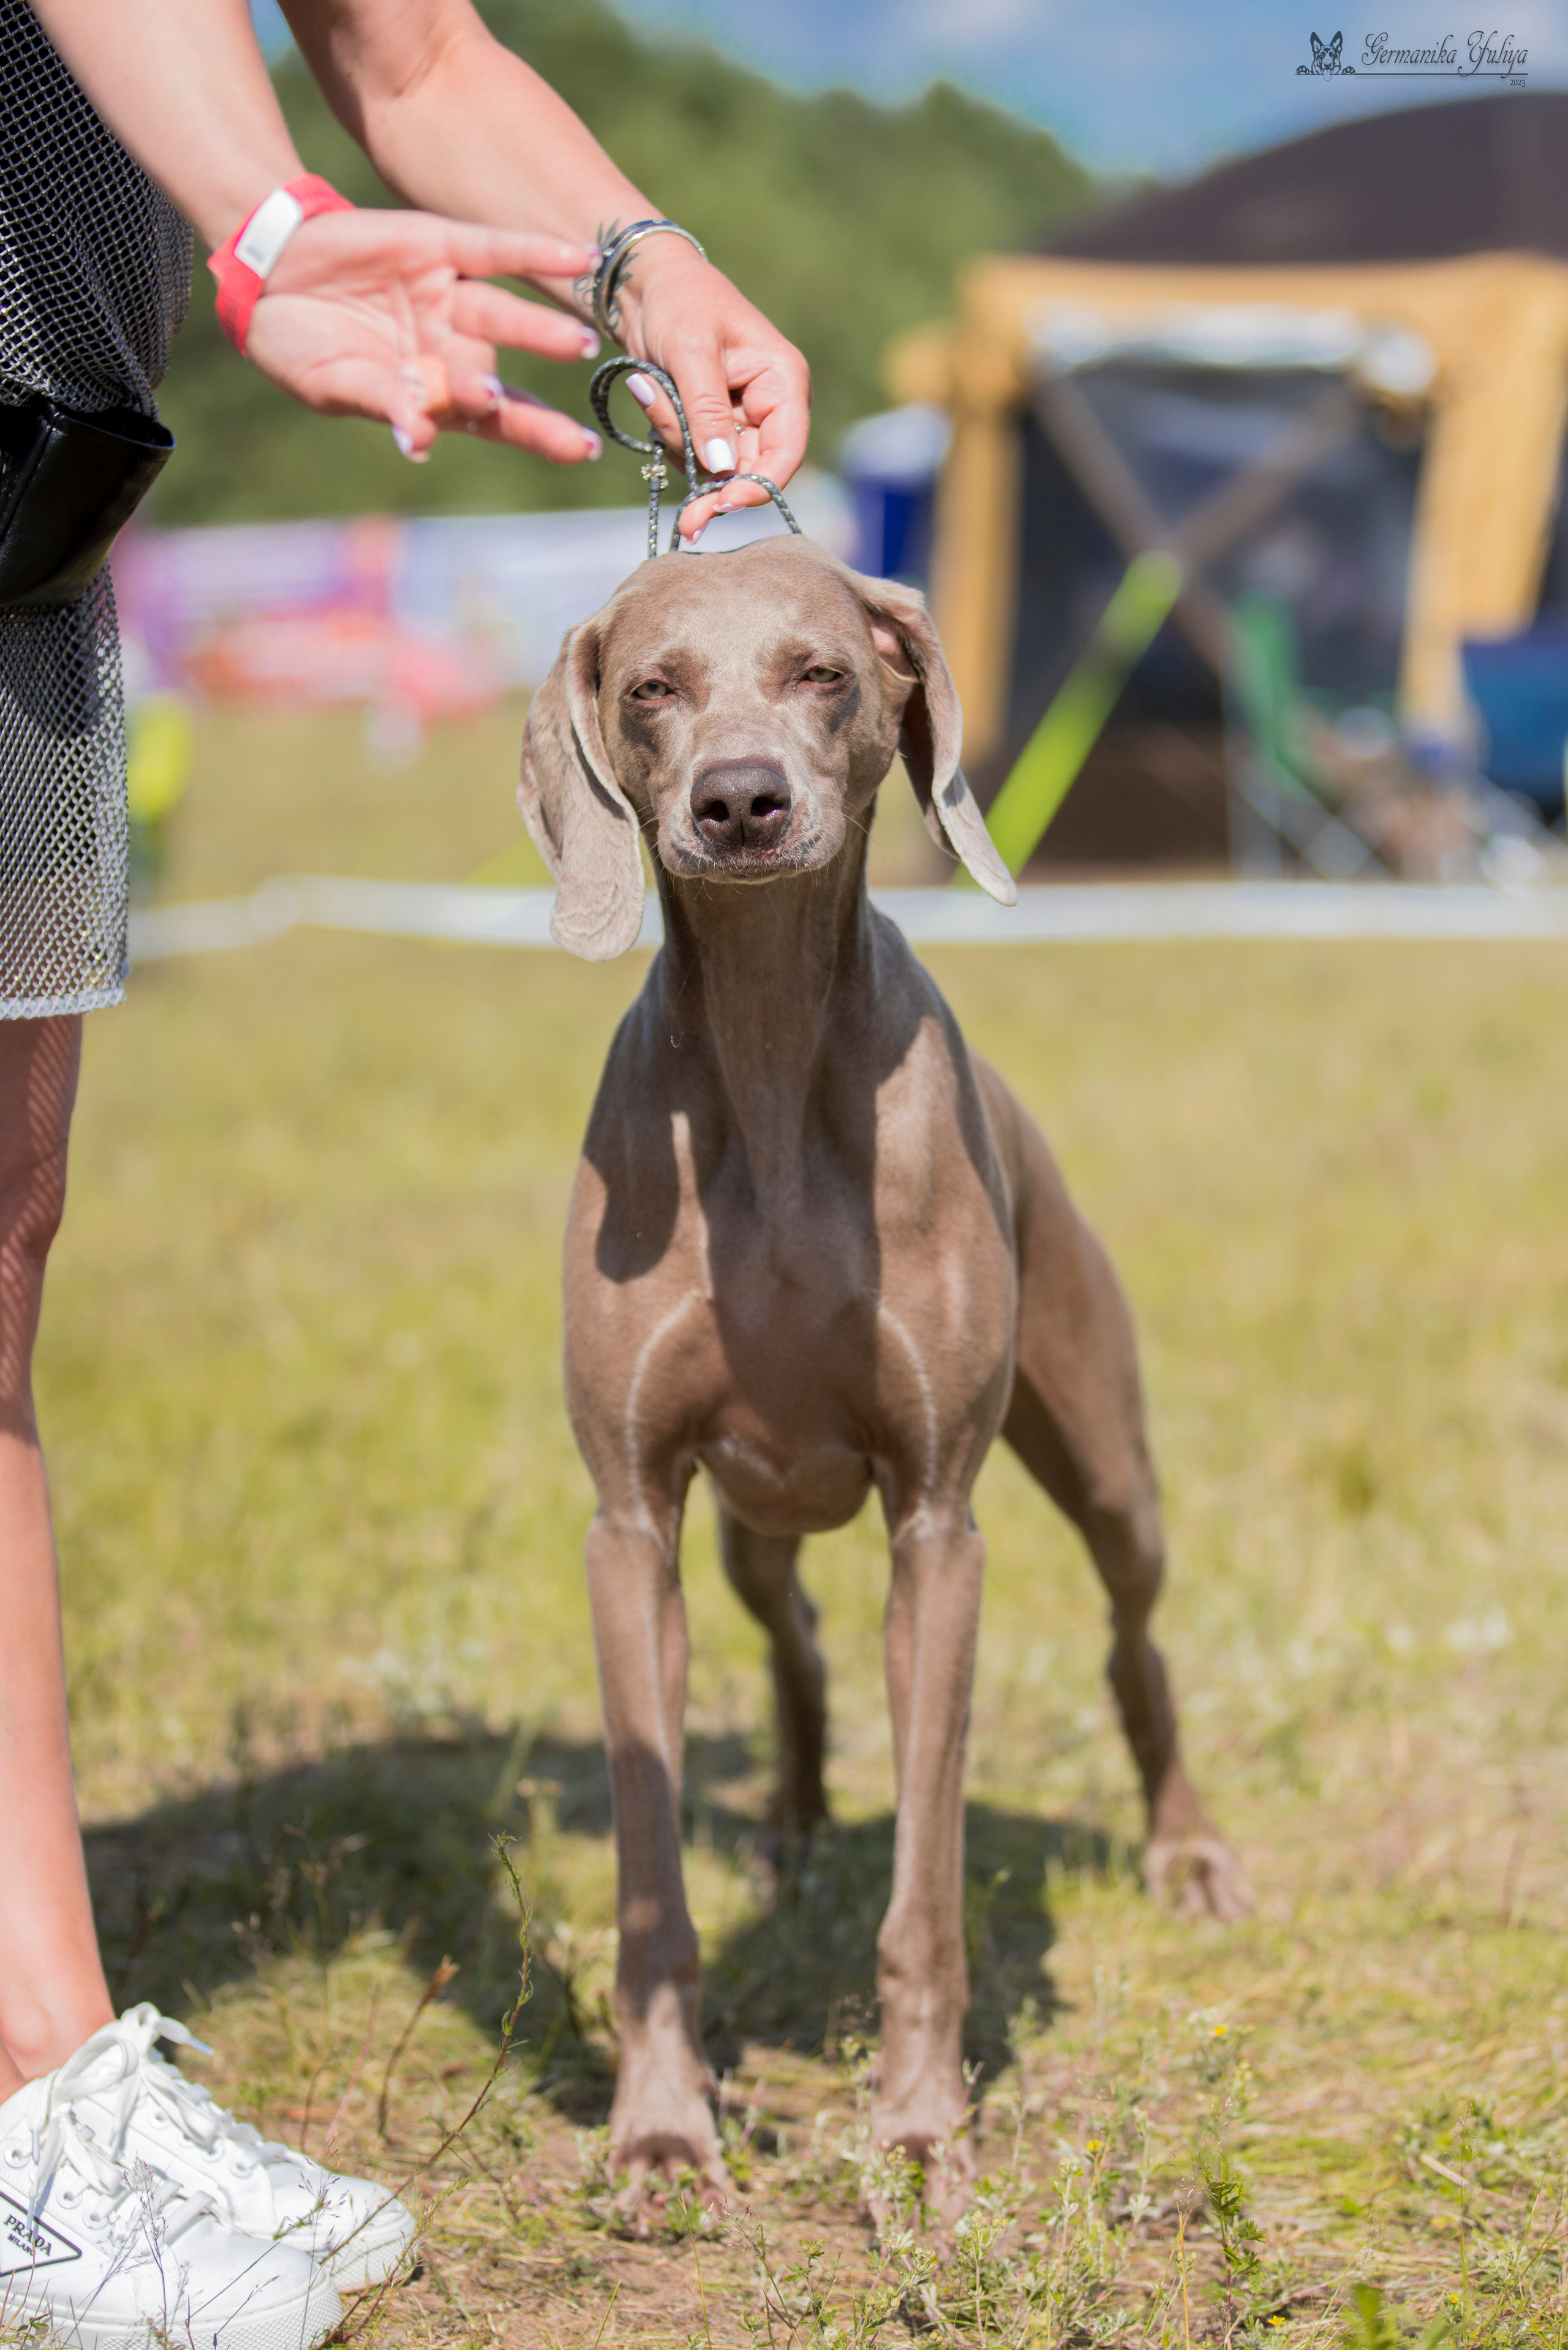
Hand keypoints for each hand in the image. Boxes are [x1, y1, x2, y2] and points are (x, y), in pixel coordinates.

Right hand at [245, 209, 603, 463]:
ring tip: (576, 345)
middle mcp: (450, 347)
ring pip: (500, 317)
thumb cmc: (296, 344)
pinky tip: (582, 258)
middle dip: (534, 409)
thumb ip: (381, 402)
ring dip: (539, 332)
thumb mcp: (333, 381)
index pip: (494, 420)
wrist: (264, 273)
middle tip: (569, 437)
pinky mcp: (437, 245)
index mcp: (432, 391)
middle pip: (500, 378)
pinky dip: (534, 251)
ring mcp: (447, 298)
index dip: (536, 434)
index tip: (577, 451)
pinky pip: (493, 249)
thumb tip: (417, 439)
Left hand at [612, 244, 810, 539]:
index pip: (786, 451)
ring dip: (677, 442)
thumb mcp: (690, 350)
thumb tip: (722, 467)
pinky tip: (652, 397)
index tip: (722, 505)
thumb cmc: (678, 300)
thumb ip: (706, 409)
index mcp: (783, 380)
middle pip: (751, 472)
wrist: (645, 285)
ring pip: (716, 468)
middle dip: (709, 480)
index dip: (759, 486)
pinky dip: (670, 437)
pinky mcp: (713, 425)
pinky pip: (694, 456)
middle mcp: (770, 406)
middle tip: (686, 521)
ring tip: (649, 388)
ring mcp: (742, 419)